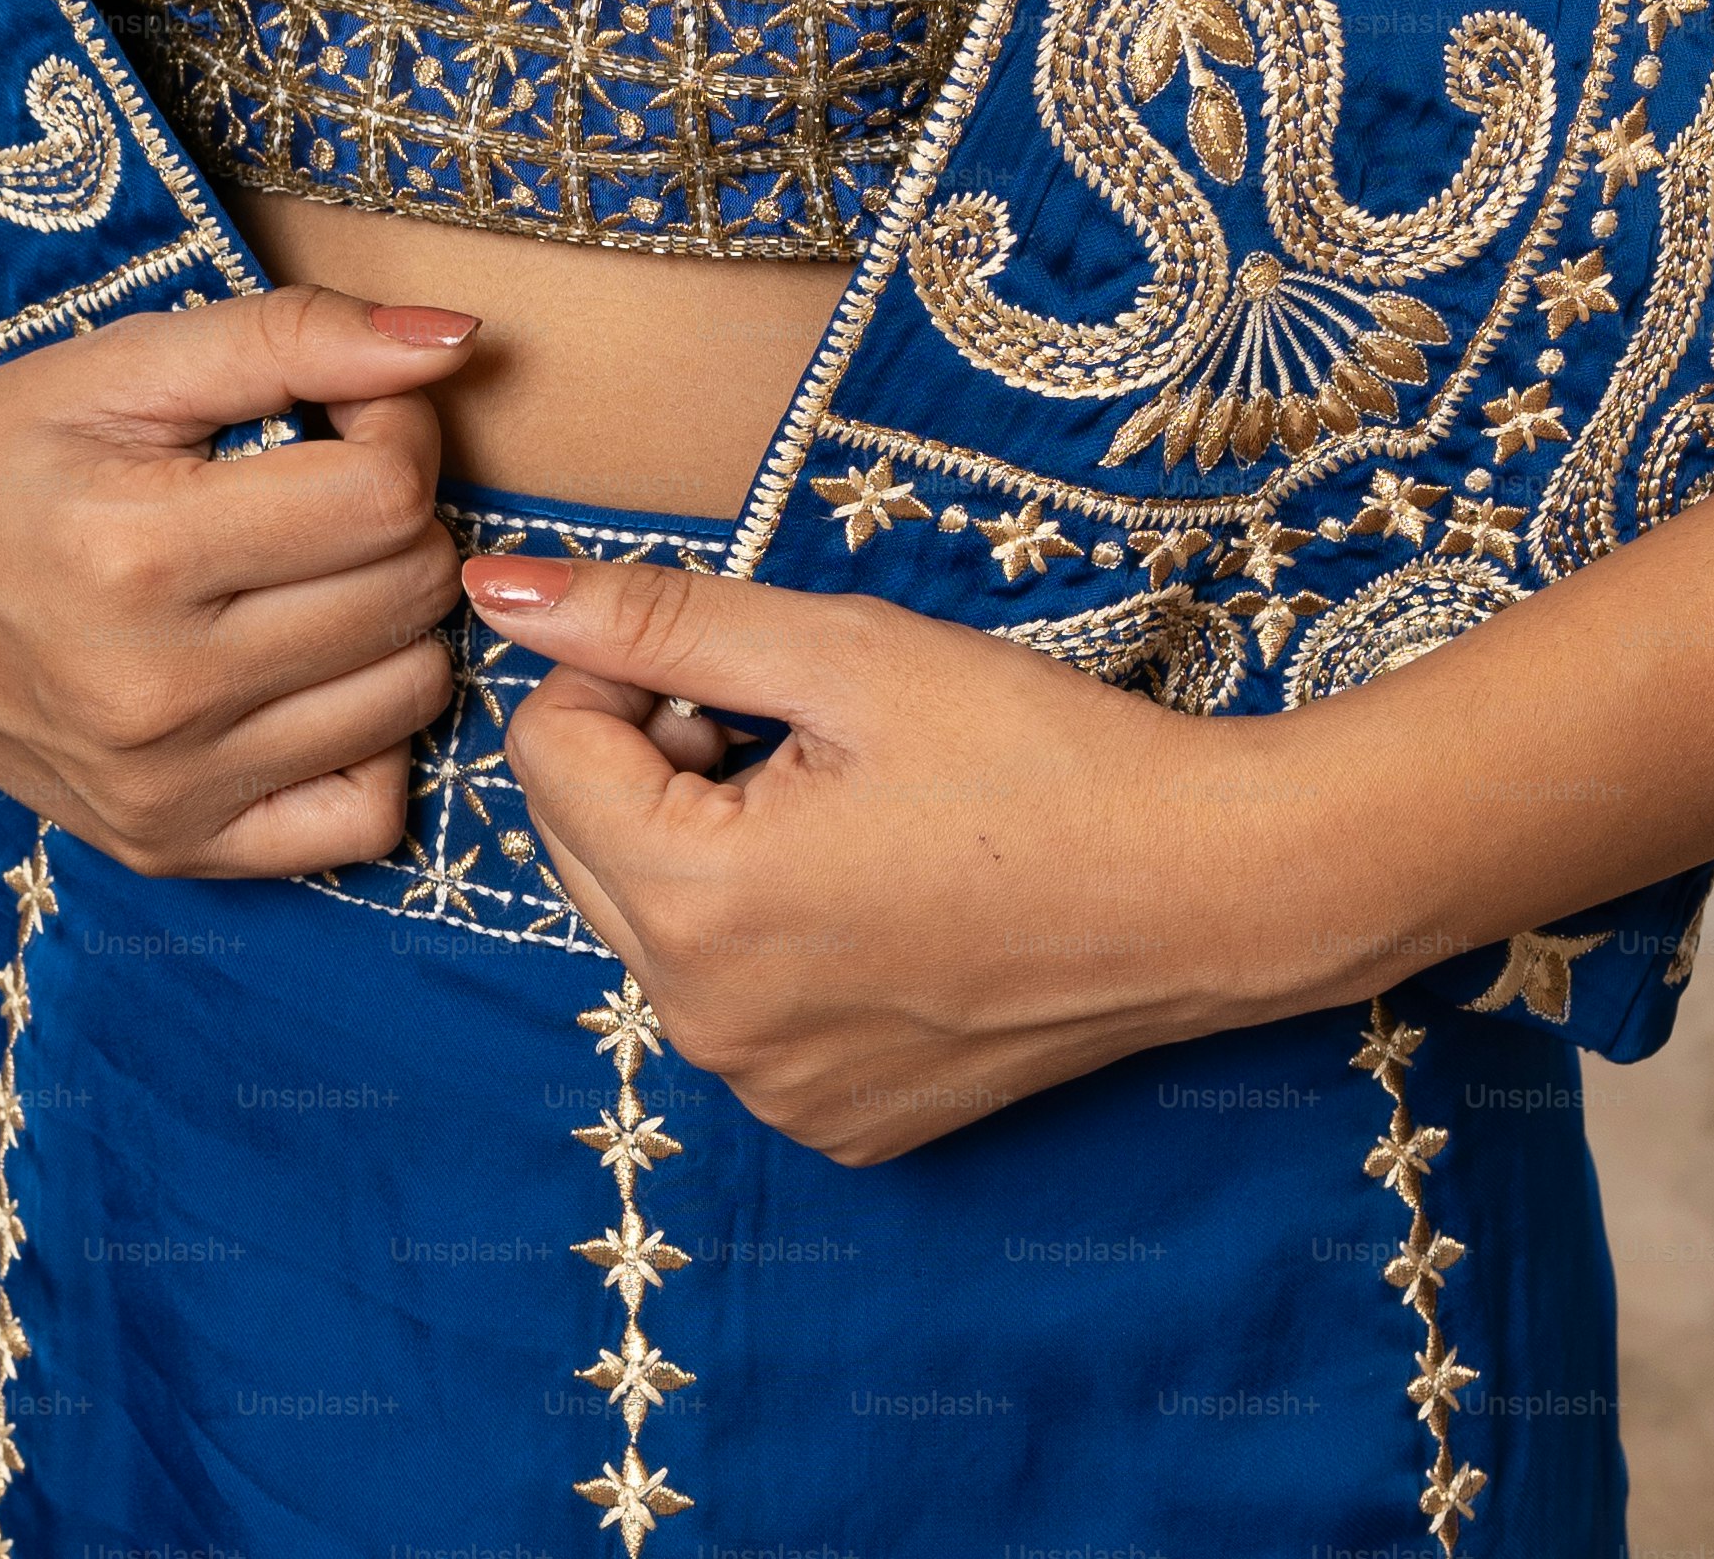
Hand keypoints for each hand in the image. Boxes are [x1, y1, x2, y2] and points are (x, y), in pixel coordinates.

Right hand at [0, 286, 480, 876]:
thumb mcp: (124, 364)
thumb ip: (291, 336)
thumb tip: (457, 341)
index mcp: (133, 554)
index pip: (386, 498)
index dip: (397, 436)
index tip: (346, 419)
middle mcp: (151, 693)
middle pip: (409, 594)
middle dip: (399, 519)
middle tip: (324, 490)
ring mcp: (163, 788)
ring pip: (411, 697)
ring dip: (394, 622)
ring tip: (314, 576)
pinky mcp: (170, 849)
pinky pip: (366, 818)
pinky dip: (371, 742)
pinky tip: (313, 679)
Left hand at [465, 556, 1330, 1162]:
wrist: (1217, 890)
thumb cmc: (1043, 756)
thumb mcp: (843, 654)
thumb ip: (654, 620)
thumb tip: (496, 590)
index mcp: (699, 901)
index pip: (546, 752)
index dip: (624, 679)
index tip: (738, 674)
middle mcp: (708, 1024)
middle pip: (581, 844)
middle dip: (654, 768)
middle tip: (796, 737)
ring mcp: (768, 1091)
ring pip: (651, 926)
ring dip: (705, 851)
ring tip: (843, 815)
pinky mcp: (828, 1124)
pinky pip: (730, 1008)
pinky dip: (768, 944)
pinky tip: (877, 901)